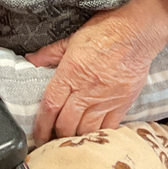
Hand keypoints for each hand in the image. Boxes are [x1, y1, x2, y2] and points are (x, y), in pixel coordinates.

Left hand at [26, 0, 167, 144]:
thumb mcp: (73, 38)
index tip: (37, 134)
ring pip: (86, 129)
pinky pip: (108, 128)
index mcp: (71, 72)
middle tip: (53, 137)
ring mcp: (105, 99)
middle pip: (66, 123)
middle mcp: (86, 89)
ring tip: (71, 138)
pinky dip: (98, 134)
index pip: (50, 105)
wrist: (137, 32)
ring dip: (76, 136)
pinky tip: (93, 134)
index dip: (41, 124)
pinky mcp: (122, 103)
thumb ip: (50, 53)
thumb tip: (30, 60)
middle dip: (57, 134)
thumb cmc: (105, 31)